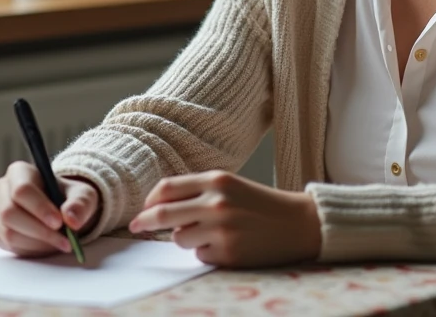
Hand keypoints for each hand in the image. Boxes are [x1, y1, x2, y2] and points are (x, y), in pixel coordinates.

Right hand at [0, 161, 101, 256]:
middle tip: (64, 240)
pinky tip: (46, 245)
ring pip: (9, 233)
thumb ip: (80, 204)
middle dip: (39, 231)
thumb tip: (71, 219)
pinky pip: (8, 245)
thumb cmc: (68, 198)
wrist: (59, 211)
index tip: (59, 222)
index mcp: (19, 172)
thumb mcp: (82, 195)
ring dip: (37, 243)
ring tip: (60, 243)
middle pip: (10, 213)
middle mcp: (0, 189)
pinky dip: (31, 250)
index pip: (22, 190)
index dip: (39, 208)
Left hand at [128, 170, 321, 266]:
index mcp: (216, 180)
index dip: (150, 200)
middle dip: (145, 222)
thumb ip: (196, 191)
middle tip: (137, 227)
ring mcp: (222, 230)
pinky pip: (199, 255)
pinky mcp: (228, 254)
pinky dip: (206, 252)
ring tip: (212, 233)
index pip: (167, 188)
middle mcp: (217, 203)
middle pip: (163, 214)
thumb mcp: (229, 186)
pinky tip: (227, 245)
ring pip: (180, 238)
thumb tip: (157, 207)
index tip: (143, 210)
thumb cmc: (259, 203)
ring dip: (186, 238)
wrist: (298, 223)